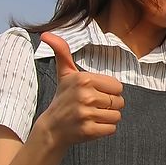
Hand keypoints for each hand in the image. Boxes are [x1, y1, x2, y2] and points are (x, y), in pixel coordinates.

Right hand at [34, 32, 124, 149]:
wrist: (52, 128)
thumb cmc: (63, 98)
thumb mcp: (64, 74)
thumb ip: (62, 52)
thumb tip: (46, 34)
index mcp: (84, 79)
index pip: (118, 86)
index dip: (109, 91)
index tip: (95, 93)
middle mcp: (85, 95)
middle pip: (119, 102)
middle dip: (110, 105)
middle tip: (93, 106)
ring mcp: (86, 114)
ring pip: (117, 116)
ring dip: (108, 118)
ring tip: (92, 116)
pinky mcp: (88, 130)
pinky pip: (112, 129)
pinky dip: (105, 129)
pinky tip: (91, 125)